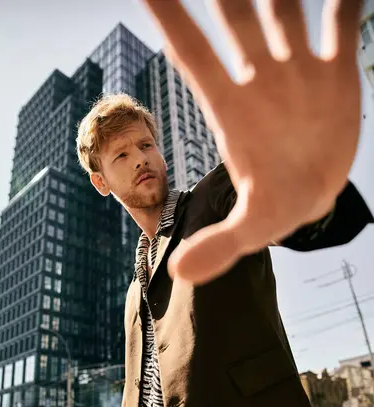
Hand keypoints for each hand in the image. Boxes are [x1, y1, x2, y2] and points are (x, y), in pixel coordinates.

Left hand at [141, 0, 361, 283]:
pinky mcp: (334, 70)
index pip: (193, 53)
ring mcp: (297, 70)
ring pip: (285, 6)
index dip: (170, 16)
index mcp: (230, 108)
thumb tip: (180, 275)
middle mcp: (260, 78)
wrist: (312, 192)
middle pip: (237, 15)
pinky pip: (342, 21)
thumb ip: (218, 246)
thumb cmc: (276, 205)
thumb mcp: (251, 229)